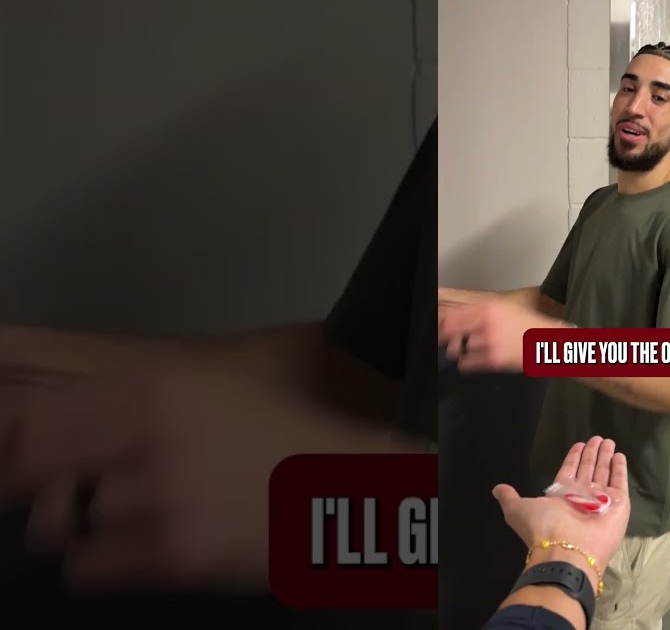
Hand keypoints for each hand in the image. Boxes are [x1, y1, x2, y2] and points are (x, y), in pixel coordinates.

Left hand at [0, 373, 399, 592]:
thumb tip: (54, 428)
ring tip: (129, 516)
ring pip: (68, 517)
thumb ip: (137, 402)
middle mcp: (159, 437)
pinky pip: (91, 566)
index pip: (47, 416)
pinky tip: (138, 546)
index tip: (24, 457)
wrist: (352, 488)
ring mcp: (167, 498)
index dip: (26, 443)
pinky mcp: (179, 553)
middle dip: (40, 484)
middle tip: (53, 494)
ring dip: (86, 520)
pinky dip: (100, 561)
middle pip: (41, 468)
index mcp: (166, 389)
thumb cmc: (289, 438)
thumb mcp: (213, 392)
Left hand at [438, 299, 556, 372]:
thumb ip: (480, 312)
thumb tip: (456, 317)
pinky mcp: (493, 360)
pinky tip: (478, 358)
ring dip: (466, 349)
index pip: (453, 315)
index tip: (442, 328)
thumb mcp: (504, 309)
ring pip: (461, 347)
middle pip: (451, 331)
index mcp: (489, 308)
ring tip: (479, 348)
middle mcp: (487, 323)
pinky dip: (468, 362)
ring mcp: (490, 342)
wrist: (548, 342)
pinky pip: (467, 363)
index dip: (445, 323)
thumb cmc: (529, 325)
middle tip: (452, 340)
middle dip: (449, 336)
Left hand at [492, 437, 629, 575]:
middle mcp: (582, 497)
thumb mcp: (517, 509)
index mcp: (561, 497)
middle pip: (588, 470)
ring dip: (606, 457)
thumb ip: (509, 497)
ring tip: (609, 440)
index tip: (579, 444)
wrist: (566, 549)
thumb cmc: (542, 526)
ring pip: (604, 473)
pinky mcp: (618, 504)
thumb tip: (497, 488)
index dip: (574, 458)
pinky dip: (620, 469)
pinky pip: (619, 482)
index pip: (569, 471)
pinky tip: (620, 455)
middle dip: (592, 454)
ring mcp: (601, 501)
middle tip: (598, 437)